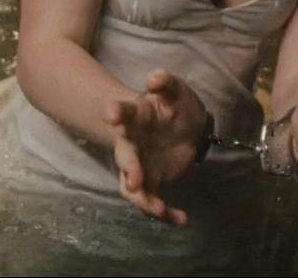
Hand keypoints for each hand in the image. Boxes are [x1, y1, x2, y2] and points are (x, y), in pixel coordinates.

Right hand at [104, 69, 205, 224]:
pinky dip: (165, 212)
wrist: (185, 125)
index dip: (115, 112)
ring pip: (132, 185)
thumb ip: (165, 81)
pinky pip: (153, 200)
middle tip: (134, 179)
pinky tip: (181, 218)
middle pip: (125, 157)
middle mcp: (131, 144)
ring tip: (157, 208)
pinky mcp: (152, 181)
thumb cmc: (174, 105)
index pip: (121, 113)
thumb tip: (154, 78)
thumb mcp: (173, 89)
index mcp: (134, 117)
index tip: (112, 113)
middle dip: (129, 168)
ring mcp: (139, 165)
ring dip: (142, 198)